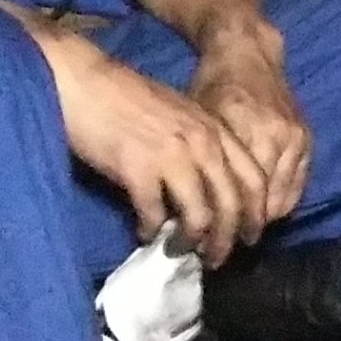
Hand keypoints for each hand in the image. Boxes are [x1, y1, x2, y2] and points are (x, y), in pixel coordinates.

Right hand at [41, 31, 264, 264]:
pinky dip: (150, 229)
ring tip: (179, 250)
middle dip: (227, 238)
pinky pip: (154, 213)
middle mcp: (201, 143)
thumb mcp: (180, 115)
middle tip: (216, 258)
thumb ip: (200, 146)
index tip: (250, 236)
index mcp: (214, 128)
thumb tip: (208, 190)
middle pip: (231, 204)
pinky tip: (144, 232)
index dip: (256, 214)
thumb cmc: (128, 98)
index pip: (253, 178)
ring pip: (199, 215)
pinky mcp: (137, 169)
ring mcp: (171, 156)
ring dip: (191, 240)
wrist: (84, 82)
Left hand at [186, 16, 311, 227]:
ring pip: (283, 201)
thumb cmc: (214, 84)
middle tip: (220, 247)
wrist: (248, 52)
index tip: (203, 244)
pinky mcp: (307, 140)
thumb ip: (198, 166)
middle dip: (241, 231)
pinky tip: (260, 213)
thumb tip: (182, 212)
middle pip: (263, 205)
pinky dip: (279, 204)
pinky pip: (299, 187)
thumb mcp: (197, 121)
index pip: (239, 197)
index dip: (221, 226)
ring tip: (238, 235)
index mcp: (248, 131)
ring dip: (261, 222)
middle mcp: (278, 137)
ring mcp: (297, 139)